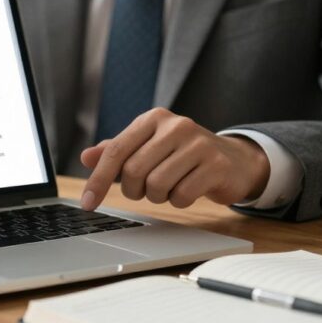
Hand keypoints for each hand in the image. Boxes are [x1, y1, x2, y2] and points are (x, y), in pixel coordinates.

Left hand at [80, 108, 269, 209]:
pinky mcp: (216, 164)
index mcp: (153, 119)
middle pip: (133, 172)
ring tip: (170, 186)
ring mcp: (198, 144)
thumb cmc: (182, 155)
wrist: (234, 160)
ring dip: (158, 196)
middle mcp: (175, 125)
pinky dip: (179, 201)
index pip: (115, 151)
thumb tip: (86, 157)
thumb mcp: (148, 147)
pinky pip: (181, 195)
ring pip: (156, 185)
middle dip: (135, 190)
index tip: (88, 203)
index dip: (98, 180)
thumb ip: (117, 152)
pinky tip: (188, 190)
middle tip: (147, 189)